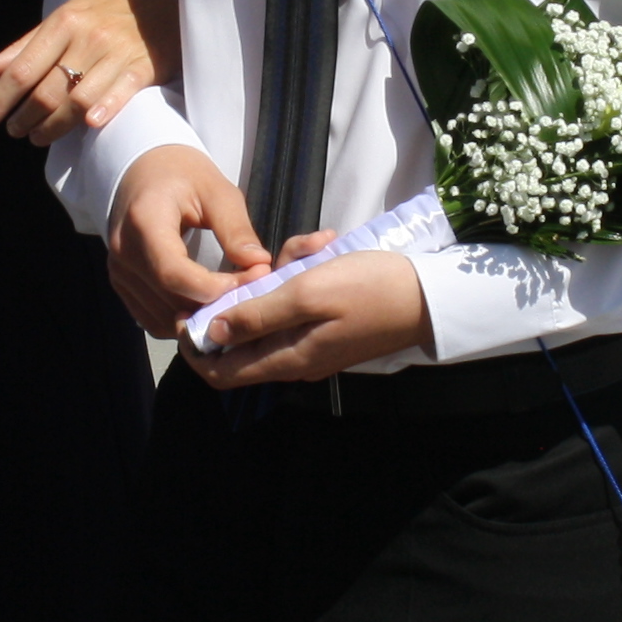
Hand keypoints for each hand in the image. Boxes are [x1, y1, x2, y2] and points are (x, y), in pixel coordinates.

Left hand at [0, 0, 178, 144]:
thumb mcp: (66, 16)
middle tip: (15, 132)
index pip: (21, 70)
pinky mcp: (145, 65)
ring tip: (40, 137)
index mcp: (62, 23)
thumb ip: (26, 46)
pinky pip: (122, 92)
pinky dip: (104, 109)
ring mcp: (117, 52)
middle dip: (23, 119)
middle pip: (46, 91)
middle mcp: (86, 38)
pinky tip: (90, 126)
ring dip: (54, 127)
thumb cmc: (110, 6)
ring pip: (78, 100)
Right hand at [104, 144, 271, 337]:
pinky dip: (182, 320)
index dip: (212, 288)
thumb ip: (236, 229)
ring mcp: (119, 273)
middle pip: (169, 299)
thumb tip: (259, 264)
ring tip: (232, 296)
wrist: (142, 172)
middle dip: (214, 302)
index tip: (249, 280)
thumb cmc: (180, 175)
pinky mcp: (122, 287)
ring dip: (201, 316)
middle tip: (250, 289)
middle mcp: (123, 252)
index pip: (172, 272)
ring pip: (162, 317)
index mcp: (144, 221)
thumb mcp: (216, 190)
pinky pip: (152, 320)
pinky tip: (207, 304)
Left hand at [188, 247, 432, 386]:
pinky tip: (323, 247)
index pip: (220, 374)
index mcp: (286, 358)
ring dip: (279, 276)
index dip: (197, 348)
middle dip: (246, 296)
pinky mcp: (329, 325)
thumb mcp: (308, 293)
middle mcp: (295, 359)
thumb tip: (214, 333)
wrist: (430, 295)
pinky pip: (299, 301)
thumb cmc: (370, 290)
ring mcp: (313, 343)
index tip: (192, 309)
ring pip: (273, 310)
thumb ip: (258, 314)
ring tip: (309, 246)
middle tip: (267, 262)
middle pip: (245, 338)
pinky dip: (302, 273)